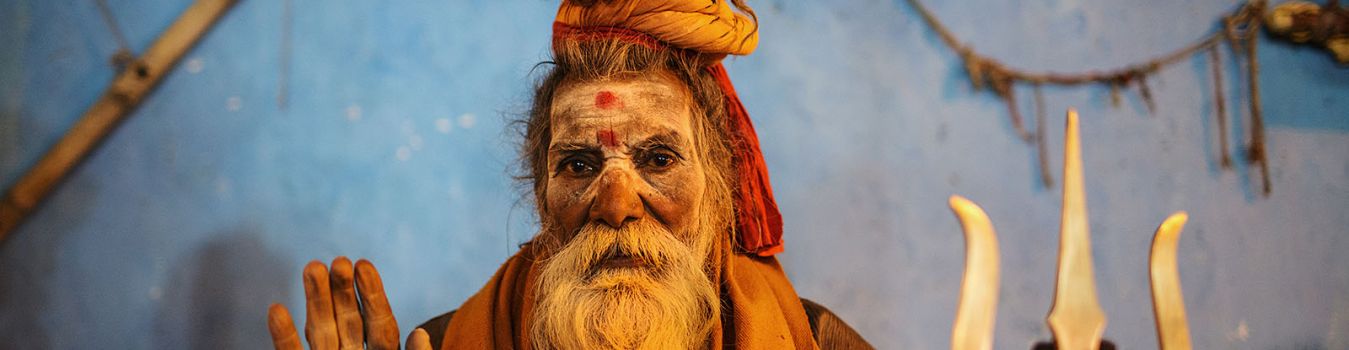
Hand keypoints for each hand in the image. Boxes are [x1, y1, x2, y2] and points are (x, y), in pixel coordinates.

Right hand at [267, 257, 432, 349]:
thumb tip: (420, 333)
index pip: (380, 322)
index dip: (372, 293)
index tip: (363, 263)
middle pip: (349, 320)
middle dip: (343, 290)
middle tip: (338, 261)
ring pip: (321, 330)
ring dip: (316, 300)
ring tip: (312, 266)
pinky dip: (283, 336)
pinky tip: (276, 309)